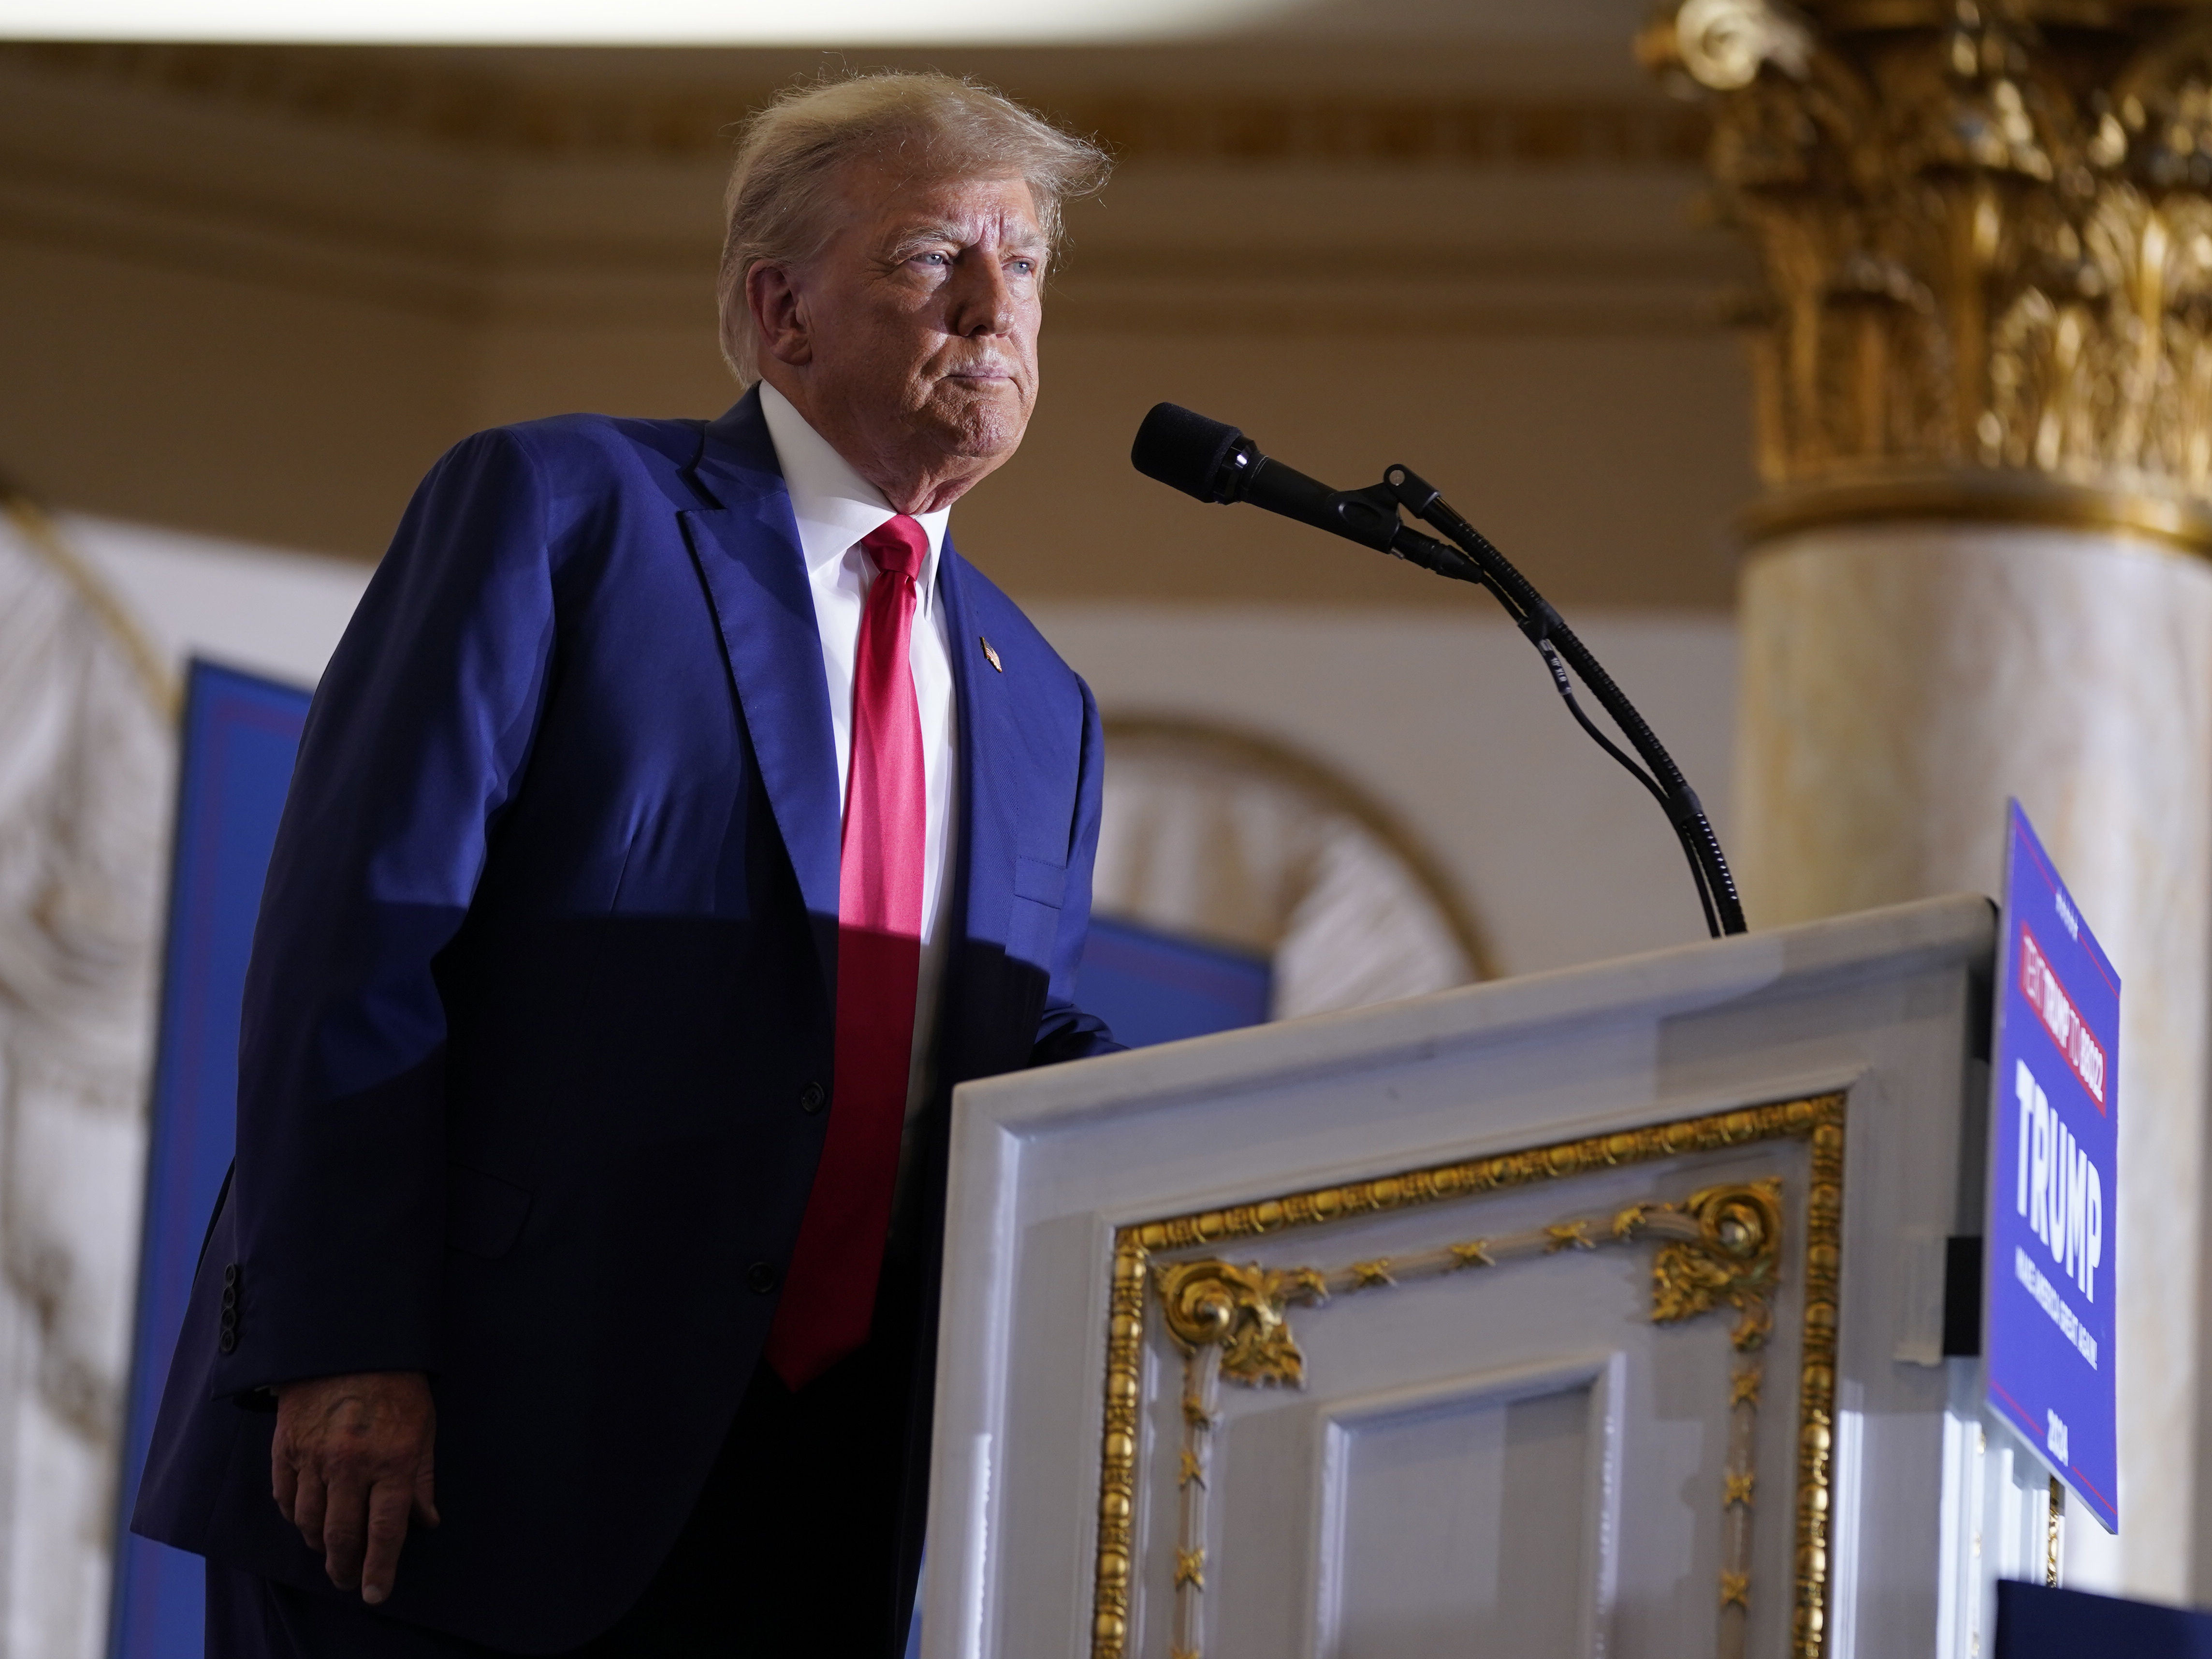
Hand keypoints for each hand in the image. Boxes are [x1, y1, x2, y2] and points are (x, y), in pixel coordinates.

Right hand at [272, 1371, 439, 1603]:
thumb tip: (426, 1521)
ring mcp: (314, 1457)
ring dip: (320, 1544)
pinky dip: (294, 1516)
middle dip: (345, 1567)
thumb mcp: (423, 1428)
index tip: (375, 1594)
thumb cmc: (396, 1385)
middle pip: (342, 1535)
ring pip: (309, 1522)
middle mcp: (350, 1464)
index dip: (380, 1568)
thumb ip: (421, 1478)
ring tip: (331, 1552)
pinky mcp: (286, 1448)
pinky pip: (284, 1497)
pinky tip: (305, 1521)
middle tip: (348, 1580)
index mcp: (391, 1460)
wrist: (349, 1342)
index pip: (385, 1530)